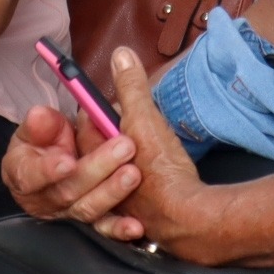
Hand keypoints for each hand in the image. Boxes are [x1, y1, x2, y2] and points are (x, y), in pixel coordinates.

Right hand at [3, 98, 141, 225]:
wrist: (57, 155)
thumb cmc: (46, 140)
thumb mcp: (38, 126)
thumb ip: (39, 123)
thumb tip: (39, 117)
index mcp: (22, 173)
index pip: (31, 176)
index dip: (48, 170)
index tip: (68, 161)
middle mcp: (44, 199)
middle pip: (67, 191)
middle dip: (97, 169)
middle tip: (123, 147)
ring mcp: (68, 212)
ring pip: (88, 209)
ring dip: (112, 192)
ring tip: (133, 173)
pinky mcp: (90, 221)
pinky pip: (104, 227)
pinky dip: (120, 228)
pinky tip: (135, 226)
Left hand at [103, 50, 220, 255]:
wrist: (187, 218)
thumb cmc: (162, 169)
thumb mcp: (145, 119)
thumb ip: (131, 88)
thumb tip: (120, 54)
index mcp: (94, 151)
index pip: (86, 122)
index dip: (98, 109)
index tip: (115, 102)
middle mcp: (99, 178)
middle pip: (98, 147)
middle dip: (111, 134)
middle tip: (133, 124)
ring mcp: (116, 200)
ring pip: (113, 171)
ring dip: (124, 160)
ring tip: (144, 149)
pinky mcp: (135, 216)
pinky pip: (129, 196)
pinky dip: (136, 187)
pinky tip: (149, 182)